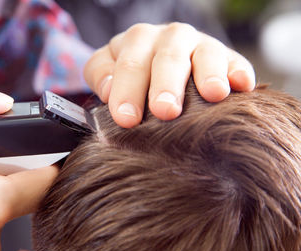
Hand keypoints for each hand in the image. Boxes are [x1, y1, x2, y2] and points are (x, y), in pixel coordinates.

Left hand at [84, 22, 254, 127]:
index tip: (126, 118)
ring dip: (208, 74)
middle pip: (167, 58)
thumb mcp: (109, 71)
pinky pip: (235, 61)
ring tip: (212, 94)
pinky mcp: (226, 57)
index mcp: (136, 41)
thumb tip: (108, 91)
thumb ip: (102, 77)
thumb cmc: (133, 76)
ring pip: (204, 54)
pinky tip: (241, 85)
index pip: (129, 64)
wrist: (162, 63)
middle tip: (165, 111)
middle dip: (165, 85)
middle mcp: (168, 38)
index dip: (126, 91)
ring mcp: (199, 45)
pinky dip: (238, 72)